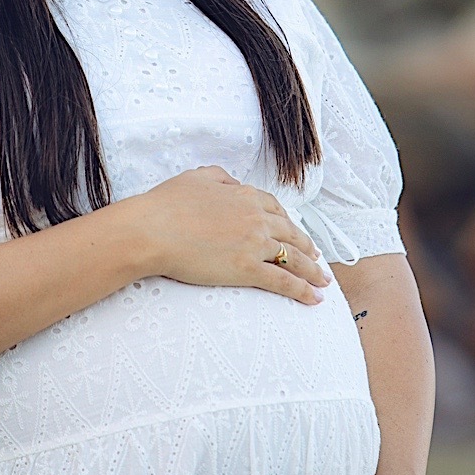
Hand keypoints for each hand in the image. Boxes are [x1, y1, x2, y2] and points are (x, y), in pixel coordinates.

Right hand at [136, 165, 330, 305]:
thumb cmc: (165, 205)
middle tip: (317, 258)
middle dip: (308, 247)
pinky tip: (314, 298)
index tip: (294, 231)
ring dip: (312, 270)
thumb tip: (233, 183)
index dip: (288, 222)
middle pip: (291, 233)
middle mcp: (255, 217)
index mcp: (243, 195)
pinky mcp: (247, 269)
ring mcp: (254, 244)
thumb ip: (219, 177)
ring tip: (322, 280)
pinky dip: (302, 290)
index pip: (275, 209)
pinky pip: (283, 281)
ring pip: (294, 258)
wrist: (152, 230)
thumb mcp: (196, 177)